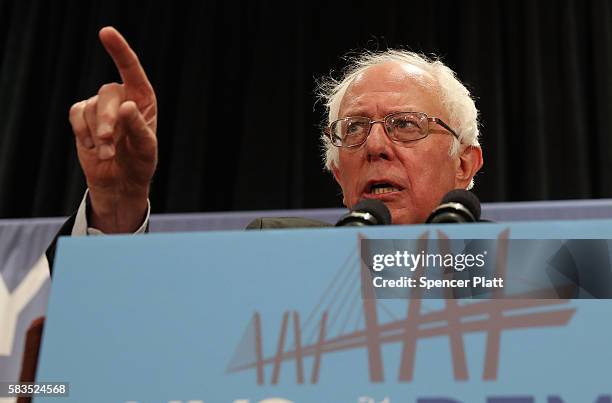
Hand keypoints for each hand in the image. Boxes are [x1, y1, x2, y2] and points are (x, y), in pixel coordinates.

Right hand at [69, 27, 156, 232]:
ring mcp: (101, 107)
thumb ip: (138, 128)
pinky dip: (83, 132)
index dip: (119, 50)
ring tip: (106, 154)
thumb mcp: (146, 149)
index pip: (132, 70)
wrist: (120, 183)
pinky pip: (77, 114)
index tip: (105, 32)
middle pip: (108, 93)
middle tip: (109, 142)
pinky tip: (93, 147)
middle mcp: (122, 98)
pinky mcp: (84, 117)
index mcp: (143, 100)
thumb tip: (126, 106)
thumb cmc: (139, 164)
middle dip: (107, 119)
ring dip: (97, 132)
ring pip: (91, 106)